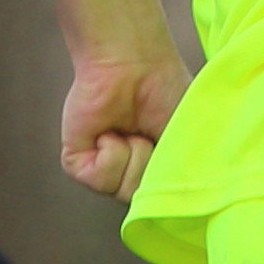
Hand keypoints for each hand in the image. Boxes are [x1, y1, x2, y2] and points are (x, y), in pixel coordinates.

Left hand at [62, 51, 185, 200]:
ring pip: (121, 191)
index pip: (161, 201)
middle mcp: (129, 171)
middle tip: (150, 133)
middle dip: (152, 166)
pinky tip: (110, 130)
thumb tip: (169, 200)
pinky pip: (97, 178)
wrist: (137, 62)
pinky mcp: (77, 160)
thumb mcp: (186, 141)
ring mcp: (103, 167)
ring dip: (134, 156)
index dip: (168, 187)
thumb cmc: (167, 91)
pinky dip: (110, 153)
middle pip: (143, 200)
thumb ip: (179, 177)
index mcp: (155, 168)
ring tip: (132, 129)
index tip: (174, 156)